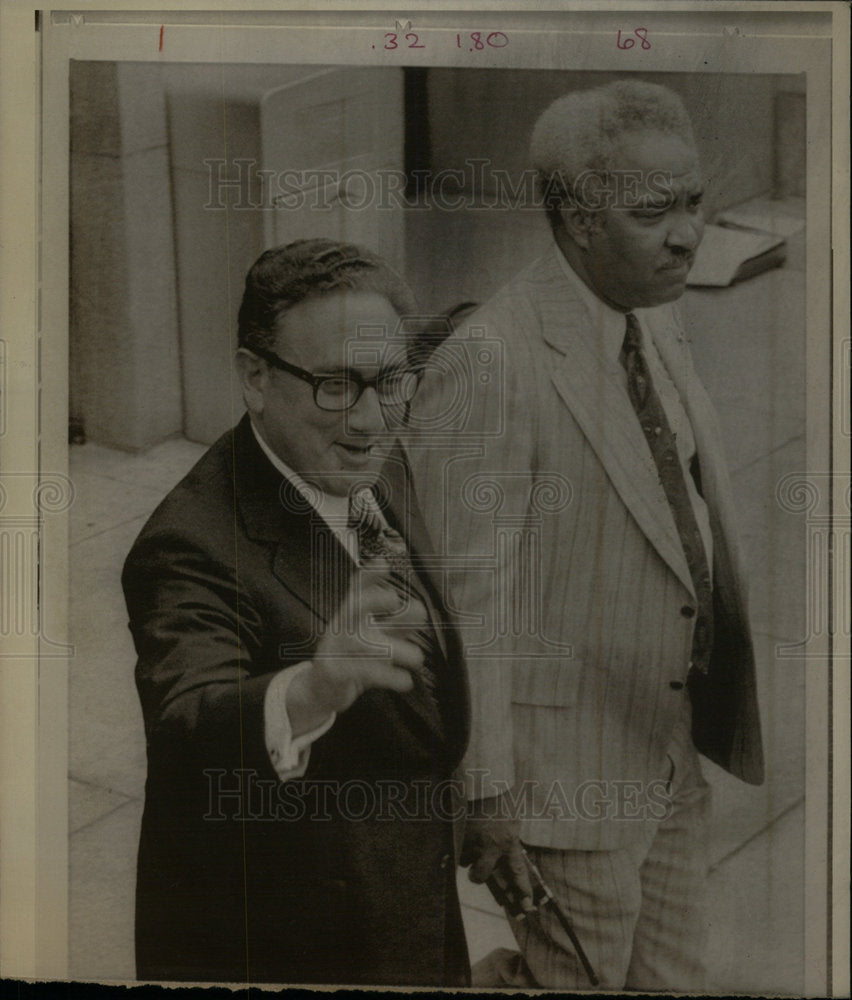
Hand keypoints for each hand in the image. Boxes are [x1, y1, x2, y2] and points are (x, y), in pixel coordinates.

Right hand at [301, 564, 425, 716]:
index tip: (383, 564)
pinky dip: (389, 677)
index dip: (369, 576)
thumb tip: (420, 610)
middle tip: (393, 599)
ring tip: (417, 658)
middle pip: (354, 606)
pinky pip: (364, 673)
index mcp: (351, 614)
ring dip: (395, 650)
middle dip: (372, 599)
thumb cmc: (354, 656)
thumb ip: (398, 624)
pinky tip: (406, 681)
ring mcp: (335, 648)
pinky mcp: (336, 673)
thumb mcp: (375, 636)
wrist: (322, 689)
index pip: (358, 589)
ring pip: (365, 644)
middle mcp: (342, 626)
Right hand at [461, 797, 534, 912]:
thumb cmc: (503, 801)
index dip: (522, 890)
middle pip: (480, 875)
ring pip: (464, 860)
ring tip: (472, 838)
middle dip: (477, 876)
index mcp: (509, 841)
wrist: (490, 779)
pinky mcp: (460, 830)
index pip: (518, 872)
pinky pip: (456, 846)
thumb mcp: (512, 824)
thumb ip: (508, 844)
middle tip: (477, 872)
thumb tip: (499, 865)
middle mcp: (492, 844)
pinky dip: (458, 843)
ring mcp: (474, 838)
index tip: (527, 905)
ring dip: (466, 855)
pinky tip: (464, 832)